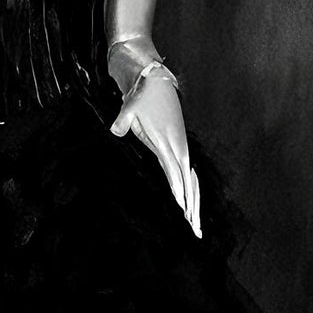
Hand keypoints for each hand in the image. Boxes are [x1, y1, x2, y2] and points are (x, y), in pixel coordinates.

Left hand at [111, 69, 201, 238]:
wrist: (155, 80)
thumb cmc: (142, 96)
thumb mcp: (130, 107)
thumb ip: (124, 120)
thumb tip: (116, 130)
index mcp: (168, 143)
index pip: (176, 175)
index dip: (181, 195)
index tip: (185, 215)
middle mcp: (177, 148)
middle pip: (188, 184)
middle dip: (193, 209)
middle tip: (196, 231)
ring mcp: (179, 148)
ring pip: (191, 181)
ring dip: (194, 203)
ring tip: (197, 225)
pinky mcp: (177, 146)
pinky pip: (187, 173)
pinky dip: (191, 190)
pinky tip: (192, 204)